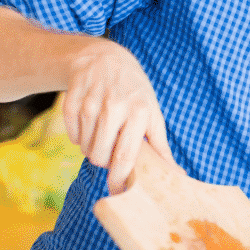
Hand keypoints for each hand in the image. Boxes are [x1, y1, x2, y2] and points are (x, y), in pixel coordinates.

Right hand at [63, 40, 175, 193]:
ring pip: (85, 146)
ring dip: (91, 148)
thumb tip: (178, 174)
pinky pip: (71, 133)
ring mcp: (92, 102)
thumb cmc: (135, 93)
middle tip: (109, 154)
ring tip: (102, 136)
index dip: (119, 178)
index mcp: (140, 113)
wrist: (106, 59)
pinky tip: (88, 126)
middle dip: (103, 162)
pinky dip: (77, 136)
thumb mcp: (153, 114)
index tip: (117, 191)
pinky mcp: (72, 98)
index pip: (125, 156)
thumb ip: (161, 146)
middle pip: (101, 155)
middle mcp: (116, 107)